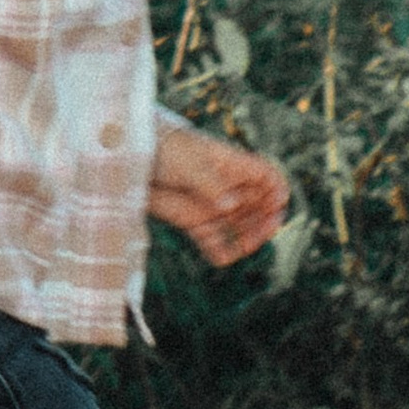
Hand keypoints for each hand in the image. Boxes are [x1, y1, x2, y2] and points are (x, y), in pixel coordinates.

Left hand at [148, 121, 289, 267]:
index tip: (278, 204)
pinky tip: (222, 257)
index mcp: (232, 167)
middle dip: (264, 220)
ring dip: (247, 238)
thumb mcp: (190, 164)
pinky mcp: (193, 222)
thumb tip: (230, 207)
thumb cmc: (166, 151)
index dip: (276, 191)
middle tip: (267, 230)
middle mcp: (226, 189)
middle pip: (258, 208)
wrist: (130, 159)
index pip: (265, 177)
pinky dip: (220, 252)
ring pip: (239, 227)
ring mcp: (211, 207)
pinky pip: (213, 242)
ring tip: (246, 246)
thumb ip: (211, 185)